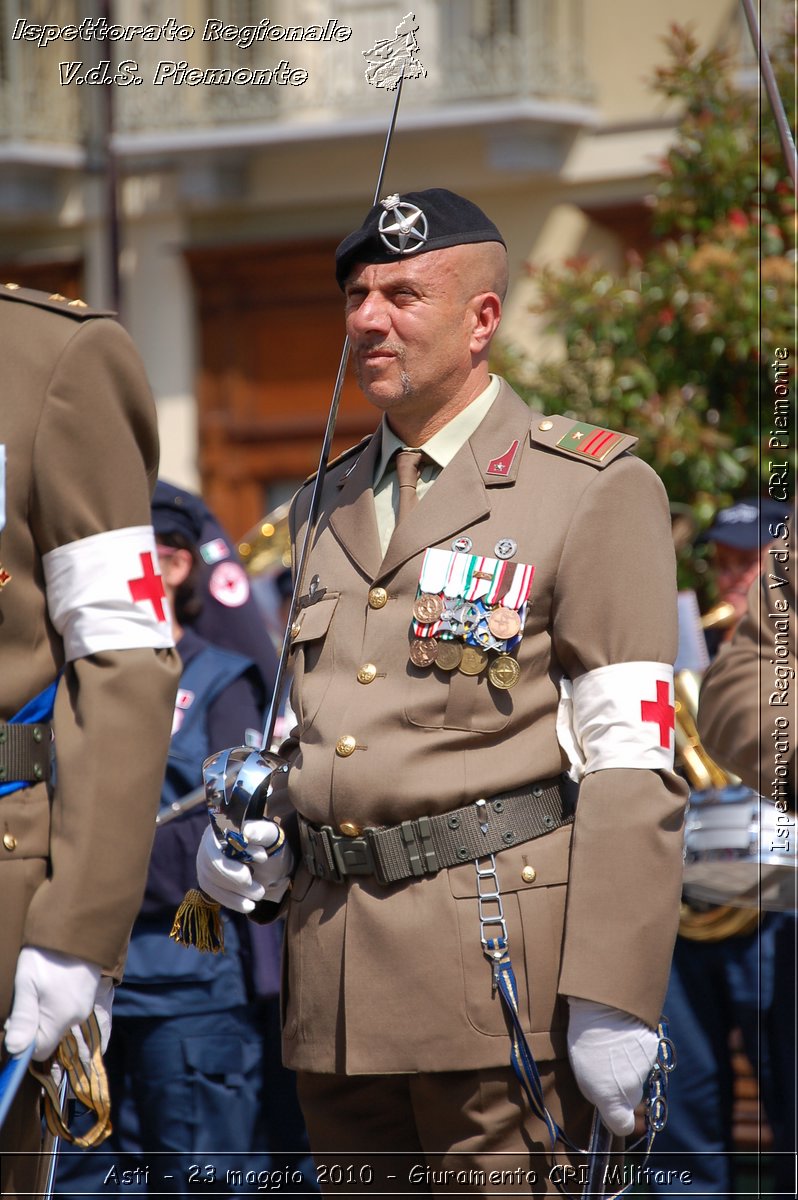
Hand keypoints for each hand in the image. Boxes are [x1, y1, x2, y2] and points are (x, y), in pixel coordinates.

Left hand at [4, 948, 100, 1060]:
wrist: (80, 926)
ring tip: (41, 984)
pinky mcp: (88, 995)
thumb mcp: (27, 982)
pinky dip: (57, 1002)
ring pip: (57, 1022)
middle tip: (27, 996)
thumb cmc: (48, 955)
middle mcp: (77, 1017)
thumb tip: (15, 1050)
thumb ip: (22, 1017)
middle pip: (49, 1035)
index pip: (39, 1051)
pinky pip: (67, 1010)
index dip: (24, 1041)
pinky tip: (53, 982)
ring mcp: (85, 1006)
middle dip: (34, 1023)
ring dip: (45, 1011)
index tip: (16, 1020)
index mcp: (61, 1018)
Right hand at [196, 819, 293, 912]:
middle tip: (259, 889)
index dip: (232, 862)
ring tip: (259, 895)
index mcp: (220, 827)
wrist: (269, 860)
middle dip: (236, 880)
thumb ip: (262, 831)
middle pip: (211, 866)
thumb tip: (248, 832)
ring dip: (236, 893)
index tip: (260, 863)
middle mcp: (208, 843)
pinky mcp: (207, 879)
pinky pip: (213, 893)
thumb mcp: (270, 835)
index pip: (215, 846)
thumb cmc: (268, 843)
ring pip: (211, 882)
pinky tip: (248, 906)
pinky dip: (232, 901)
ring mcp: (205, 862)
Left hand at [566, 996, 658, 1136]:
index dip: (616, 1119)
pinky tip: (624, 1038)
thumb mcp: (581, 1074)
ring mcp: (645, 1071)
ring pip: (638, 1078)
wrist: (606, 1008)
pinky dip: (636, 1053)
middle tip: (605, 1069)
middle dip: (620, 1090)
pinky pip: (644, 1059)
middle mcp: (632, 1090)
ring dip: (628, 1069)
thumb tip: (605, 1101)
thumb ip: (597, 1095)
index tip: (610, 1110)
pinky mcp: (654, 1052)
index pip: (622, 1126)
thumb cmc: (586, 1041)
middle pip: (630, 1099)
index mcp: (612, 1099)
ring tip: (612, 1048)